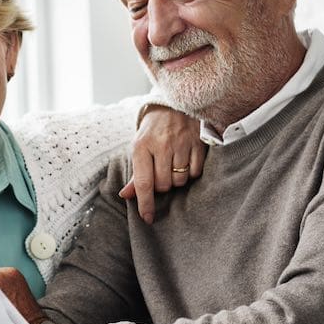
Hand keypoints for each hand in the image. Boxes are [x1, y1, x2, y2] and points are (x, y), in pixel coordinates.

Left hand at [120, 105, 204, 223]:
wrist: (172, 106)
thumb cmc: (152, 133)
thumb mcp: (139, 149)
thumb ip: (136, 174)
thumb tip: (125, 195)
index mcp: (141, 146)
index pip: (144, 182)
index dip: (145, 203)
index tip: (147, 218)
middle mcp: (161, 144)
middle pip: (163, 185)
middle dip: (161, 186)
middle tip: (160, 173)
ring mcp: (181, 143)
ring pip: (180, 180)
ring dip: (176, 179)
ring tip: (172, 165)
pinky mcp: (198, 142)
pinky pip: (195, 172)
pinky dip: (190, 173)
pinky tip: (185, 161)